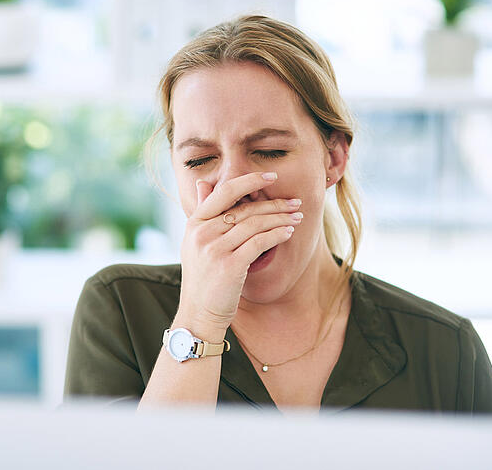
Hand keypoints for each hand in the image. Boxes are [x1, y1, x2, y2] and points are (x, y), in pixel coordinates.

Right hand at [176, 171, 302, 333]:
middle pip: (245, 209)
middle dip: (274, 204)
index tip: (271, 177)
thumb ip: (203, 213)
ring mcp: (214, 249)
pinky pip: (259, 242)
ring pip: (255, 224)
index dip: (249, 181)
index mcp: (194, 224)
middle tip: (295, 202)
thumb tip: (203, 183)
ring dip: (280, 219)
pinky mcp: (229, 265)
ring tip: (297, 217)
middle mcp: (202, 233)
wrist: (198, 314)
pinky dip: (277, 235)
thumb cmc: (203, 279)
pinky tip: (289, 233)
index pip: (224, 192)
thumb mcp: (196, 243)